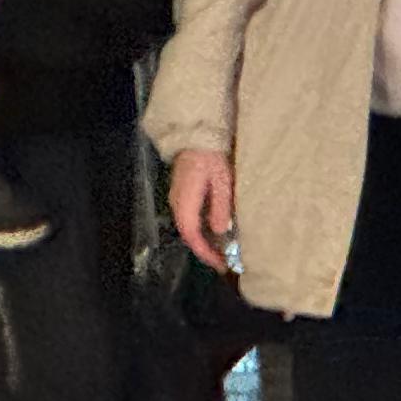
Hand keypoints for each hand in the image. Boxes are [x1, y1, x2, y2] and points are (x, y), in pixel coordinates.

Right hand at [168, 147, 235, 272]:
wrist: (197, 136)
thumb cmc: (211, 157)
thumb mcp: (222, 181)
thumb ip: (220, 206)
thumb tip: (220, 231)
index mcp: (185, 203)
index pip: (192, 236)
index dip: (205, 252)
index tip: (220, 264)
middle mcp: (177, 204)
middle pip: (189, 234)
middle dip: (205, 250)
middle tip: (223, 261)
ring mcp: (178, 198)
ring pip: (189, 226)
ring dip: (203, 240)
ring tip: (221, 249)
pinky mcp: (183, 192)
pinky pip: (190, 217)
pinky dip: (202, 228)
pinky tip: (215, 230)